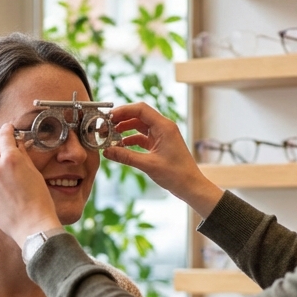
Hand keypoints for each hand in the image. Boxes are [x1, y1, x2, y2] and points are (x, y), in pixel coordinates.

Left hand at [0, 123, 61, 246]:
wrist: (33, 227)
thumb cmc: (40, 201)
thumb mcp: (35, 173)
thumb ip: (23, 156)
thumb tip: (17, 145)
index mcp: (11, 159)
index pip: (4, 135)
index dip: (7, 130)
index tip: (8, 129)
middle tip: (4, 149)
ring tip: (0, 168)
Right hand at [107, 102, 224, 217]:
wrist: (191, 186)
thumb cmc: (177, 175)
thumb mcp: (148, 165)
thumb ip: (126, 157)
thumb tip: (107, 151)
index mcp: (164, 127)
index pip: (141, 109)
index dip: (123, 111)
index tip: (109, 117)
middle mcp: (163, 128)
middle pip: (138, 116)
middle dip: (121, 120)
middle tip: (105, 127)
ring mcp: (162, 136)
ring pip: (139, 126)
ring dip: (125, 130)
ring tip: (110, 136)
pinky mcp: (160, 145)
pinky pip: (142, 137)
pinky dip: (131, 140)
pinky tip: (121, 146)